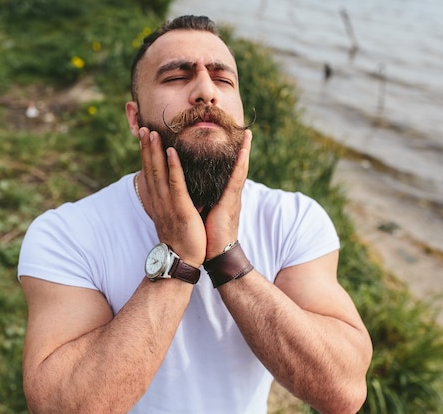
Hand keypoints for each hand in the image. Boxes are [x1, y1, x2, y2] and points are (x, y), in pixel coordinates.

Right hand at [139, 127, 205, 267]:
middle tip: (143, 128)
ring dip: (155, 152)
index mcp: (159, 201)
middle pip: (150, 169)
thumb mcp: (173, 218)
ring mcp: (168, 203)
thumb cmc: (181, 241)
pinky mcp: (180, 208)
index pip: (150, 174)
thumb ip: (173, 203)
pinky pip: (175, 184)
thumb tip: (175, 192)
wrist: (181, 261)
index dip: (146, 155)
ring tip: (152, 133)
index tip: (145, 138)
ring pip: (159, 172)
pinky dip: (172, 166)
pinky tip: (170, 152)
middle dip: (147, 148)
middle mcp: (159, 200)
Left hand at [204, 129, 251, 258]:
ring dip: (244, 150)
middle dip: (243, 148)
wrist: (216, 255)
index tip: (237, 140)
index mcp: (223, 195)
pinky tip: (243, 151)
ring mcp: (232, 198)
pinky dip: (240, 164)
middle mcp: (230, 194)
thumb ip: (203, 200)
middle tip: (246, 129)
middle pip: (237, 166)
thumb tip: (194, 191)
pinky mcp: (230, 203)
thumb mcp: (204, 212)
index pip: (228, 171)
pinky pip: (236, 180)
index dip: (233, 155)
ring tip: (248, 133)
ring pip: (239, 169)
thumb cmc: (208, 235)